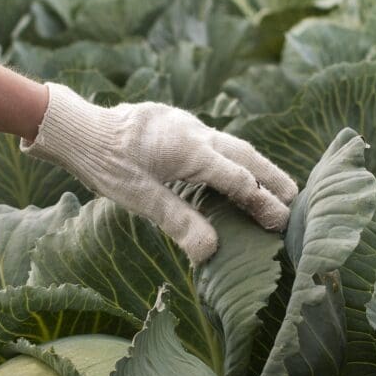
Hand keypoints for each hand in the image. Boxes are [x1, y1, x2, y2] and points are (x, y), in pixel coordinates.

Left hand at [23, 83, 298, 262]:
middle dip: (272, 177)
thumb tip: (211, 252)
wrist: (80, 128)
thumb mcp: (139, 198)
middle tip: (295, 198)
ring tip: (274, 185)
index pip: (238, 181)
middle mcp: (196, 132)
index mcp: (191, 151)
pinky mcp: (178, 124)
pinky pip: (216, 142)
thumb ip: (178, 222)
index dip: (262, 203)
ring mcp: (188, 124)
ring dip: (255, 165)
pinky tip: (232, 170)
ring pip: (232, 145)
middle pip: (246, 156)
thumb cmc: (107, 164)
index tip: (280, 223)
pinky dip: (233, 158)